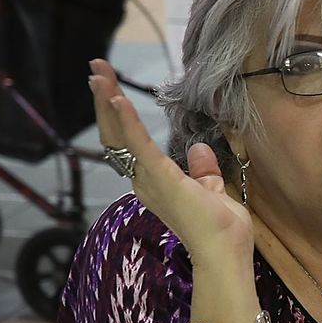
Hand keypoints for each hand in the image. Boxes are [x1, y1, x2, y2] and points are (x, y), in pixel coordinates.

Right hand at [89, 59, 253, 266]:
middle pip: (115, 134)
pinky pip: (138, 144)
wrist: (225, 252)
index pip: (128, 142)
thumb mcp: (212, 190)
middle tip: (96, 70)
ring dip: (108, 101)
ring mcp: (148, 179)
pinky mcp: (160, 177)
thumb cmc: (220, 229)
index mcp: (152, 182)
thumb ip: (202, 170)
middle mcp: (142, 180)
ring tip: (98, 74)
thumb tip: (200, 149)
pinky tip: (117, 97)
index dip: (117, 115)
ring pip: (119, 134)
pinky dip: (126, 119)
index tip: (111, 90)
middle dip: (104, 100)